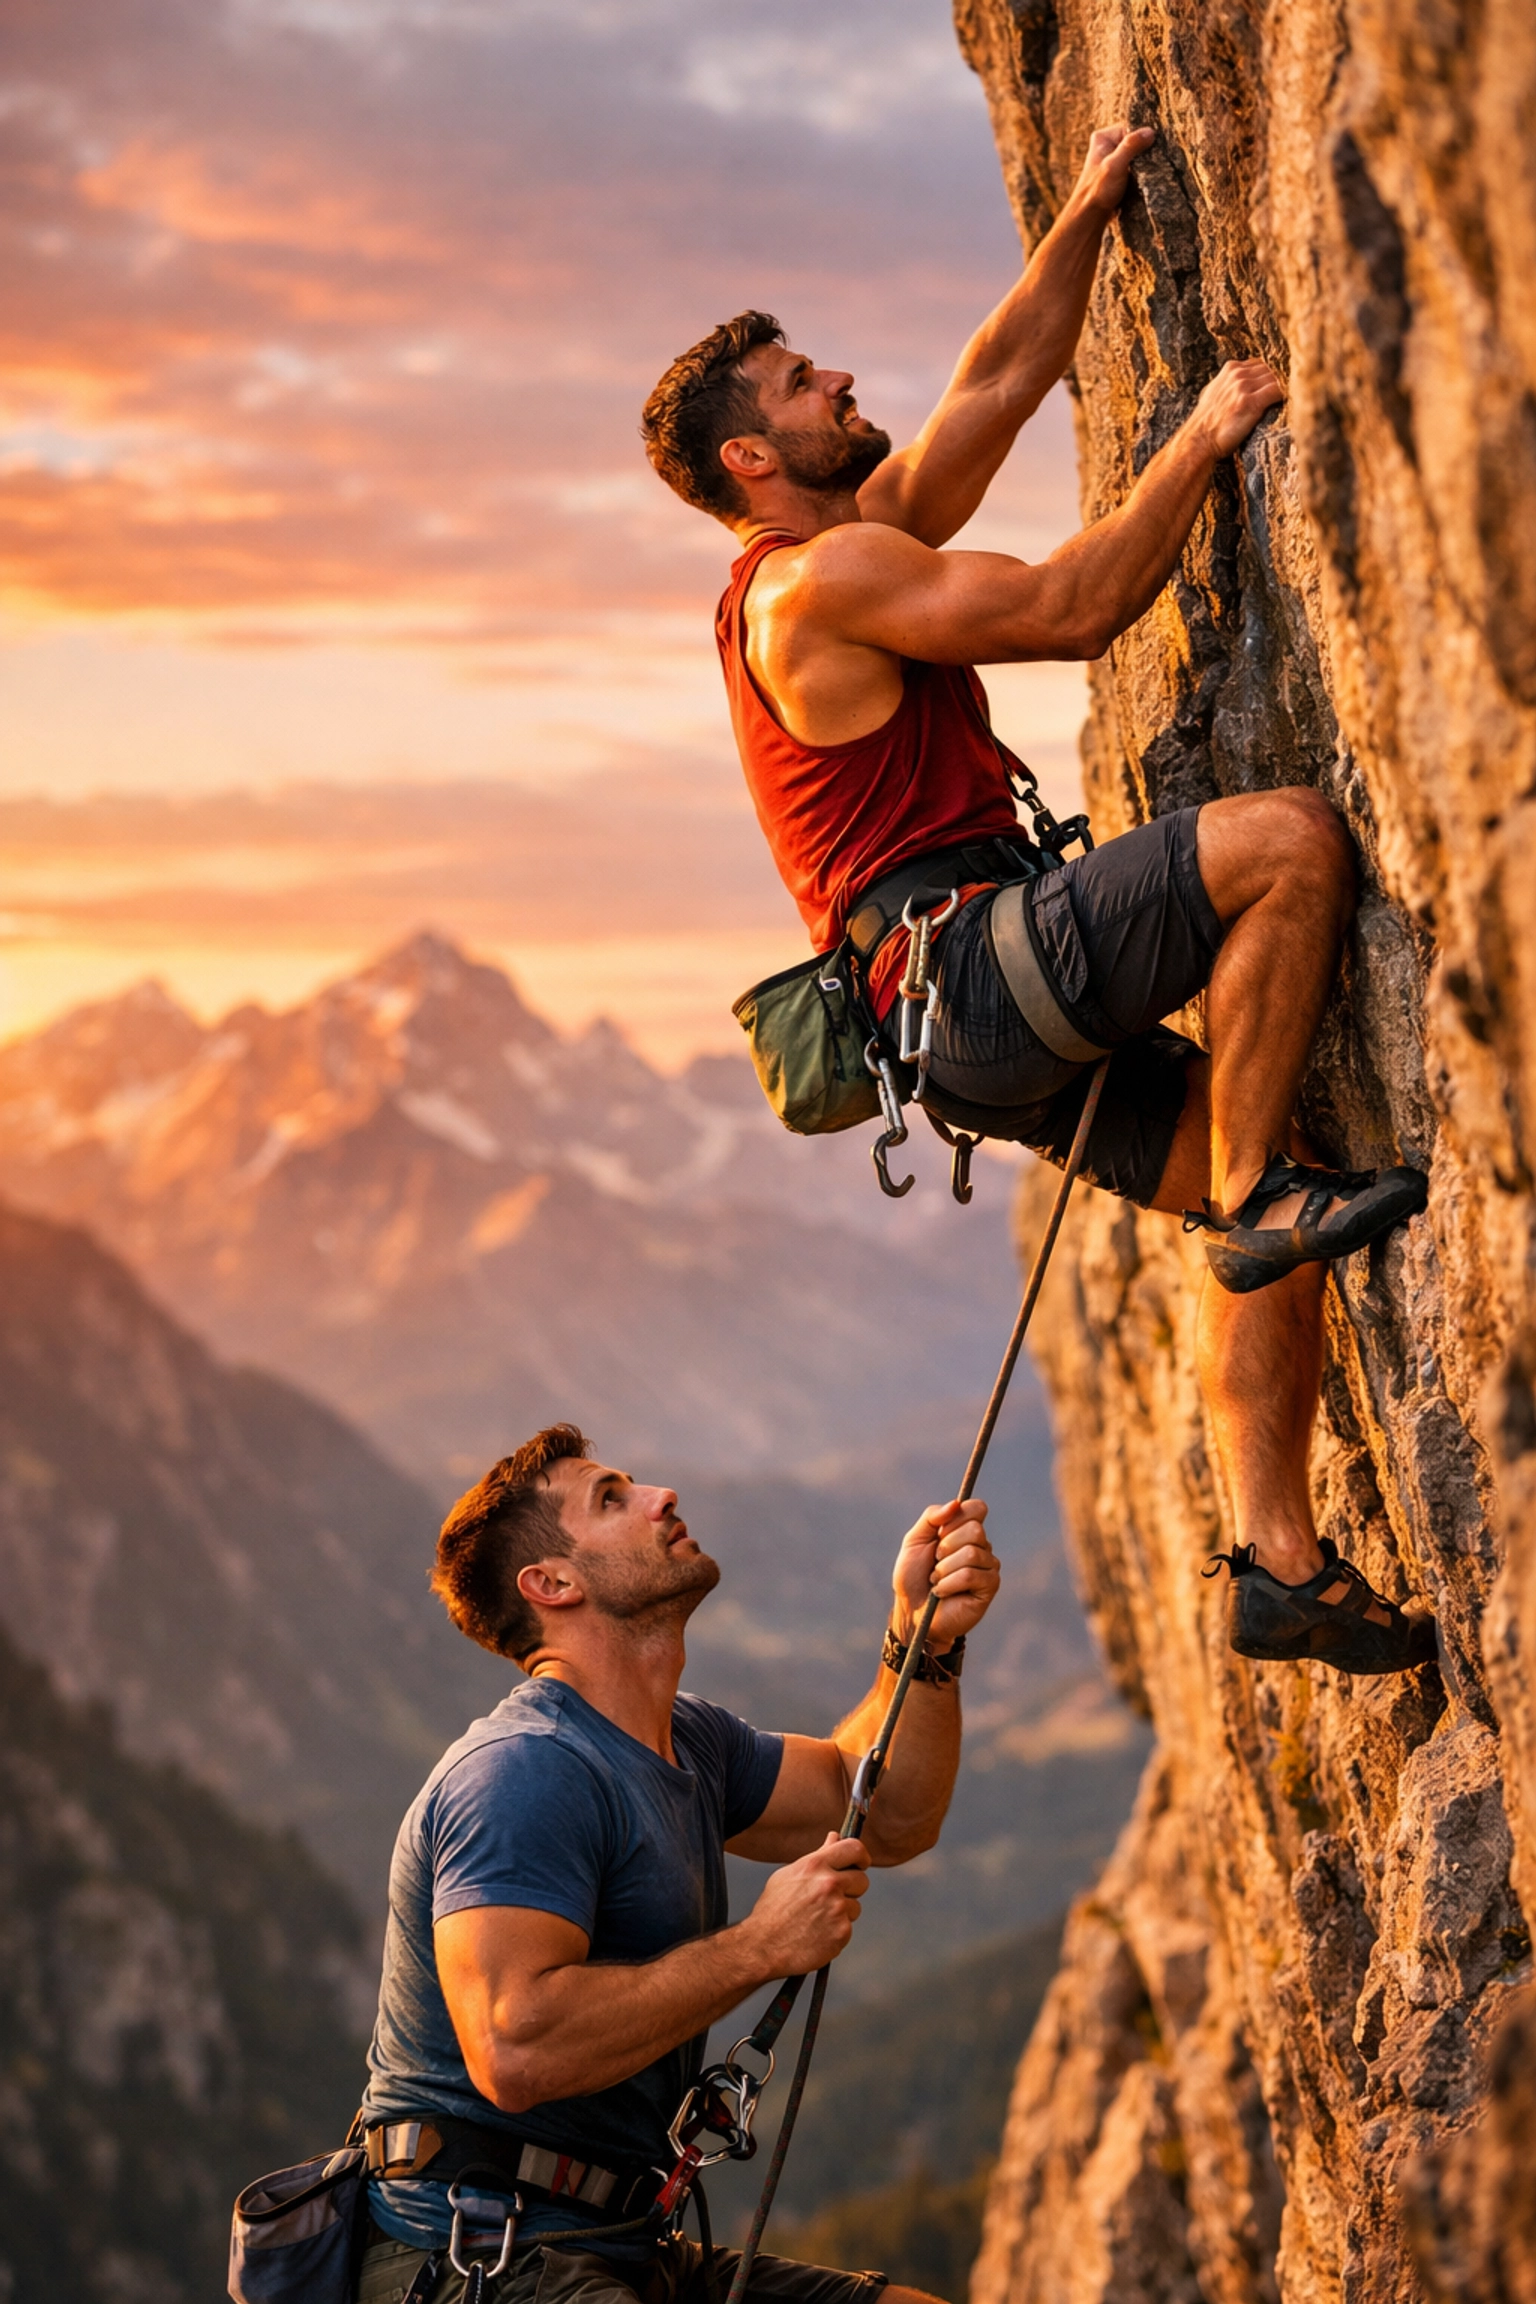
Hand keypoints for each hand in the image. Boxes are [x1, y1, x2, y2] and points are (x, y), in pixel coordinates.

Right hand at [743, 1834, 868, 1970]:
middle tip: (833, 1898)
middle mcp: (829, 1884)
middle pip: (862, 1880)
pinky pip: (849, 1927)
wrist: (764, 1946)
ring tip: (818, 1919)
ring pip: (855, 1906)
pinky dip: (837, 1931)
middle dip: (851, 1888)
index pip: (854, 1848)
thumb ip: (817, 1856)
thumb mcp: (789, 1875)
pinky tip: (818, 1933)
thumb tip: (835, 1838)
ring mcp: (837, 1908)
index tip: (860, 1863)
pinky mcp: (842, 1932)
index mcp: (815, 1865)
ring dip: (843, 1912)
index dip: (861, 1856)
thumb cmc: (773, 1911)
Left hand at [890, 1498, 999, 1653]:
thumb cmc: (912, 1577)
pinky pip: (971, 1575)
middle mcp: (981, 1546)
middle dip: (946, 1546)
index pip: (977, 1508)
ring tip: (936, 1579)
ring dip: (944, 1569)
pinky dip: (948, 1584)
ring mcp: (988, 1566)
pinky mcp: (990, 1586)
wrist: (911, 1611)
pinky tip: (942, 1592)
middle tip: (935, 1561)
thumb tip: (955, 1504)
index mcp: (964, 1530)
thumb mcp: (914, 1540)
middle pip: (975, 1530)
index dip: (957, 1518)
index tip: (939, 1533)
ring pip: (971, 1554)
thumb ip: (931, 1517)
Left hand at [1073, 122, 1155, 216]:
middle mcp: (1108, 146)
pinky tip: (1141, 182)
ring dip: (1143, 166)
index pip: (1132, 128)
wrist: (1089, 218)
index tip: (1149, 152)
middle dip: (1144, 153)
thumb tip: (1150, 132)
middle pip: (1135, 142)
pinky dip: (1141, 175)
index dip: (1142, 139)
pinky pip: (1136, 169)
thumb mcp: (1115, 165)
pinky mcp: (1119, 174)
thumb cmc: (1097, 192)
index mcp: (1103, 137)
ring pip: (1137, 157)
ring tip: (1143, 176)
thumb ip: (1131, 146)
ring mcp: (1113, 160)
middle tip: (1147, 166)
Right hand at [1189, 359, 1284, 455]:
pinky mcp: (1250, 403)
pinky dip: (1286, 396)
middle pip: (1270, 369)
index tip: (1277, 385)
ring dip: (1285, 388)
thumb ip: (1228, 384)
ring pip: (1276, 379)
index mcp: (1230, 369)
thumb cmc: (1207, 423)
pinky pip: (1277, 392)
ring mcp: (1244, 387)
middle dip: (1280, 380)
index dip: (1270, 375)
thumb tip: (1240, 384)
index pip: (1260, 363)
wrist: (1199, 441)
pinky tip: (1291, 403)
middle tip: (1292, 391)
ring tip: (1294, 397)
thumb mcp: (1214, 394)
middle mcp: (1237, 375)